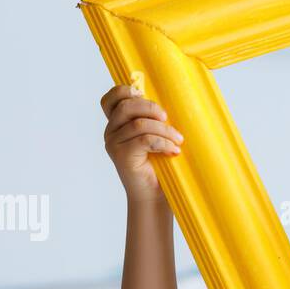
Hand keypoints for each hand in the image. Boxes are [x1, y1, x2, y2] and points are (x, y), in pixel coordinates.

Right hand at [100, 84, 183, 203]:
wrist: (154, 197)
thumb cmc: (159, 167)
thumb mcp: (157, 137)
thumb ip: (154, 120)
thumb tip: (175, 100)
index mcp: (117, 123)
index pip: (111, 99)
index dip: (124, 91)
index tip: (143, 94)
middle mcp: (111, 131)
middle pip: (126, 106)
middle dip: (151, 108)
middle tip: (167, 118)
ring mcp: (114, 144)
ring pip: (139, 124)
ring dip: (164, 129)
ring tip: (178, 140)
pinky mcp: (122, 156)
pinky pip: (144, 140)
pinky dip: (163, 143)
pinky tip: (174, 151)